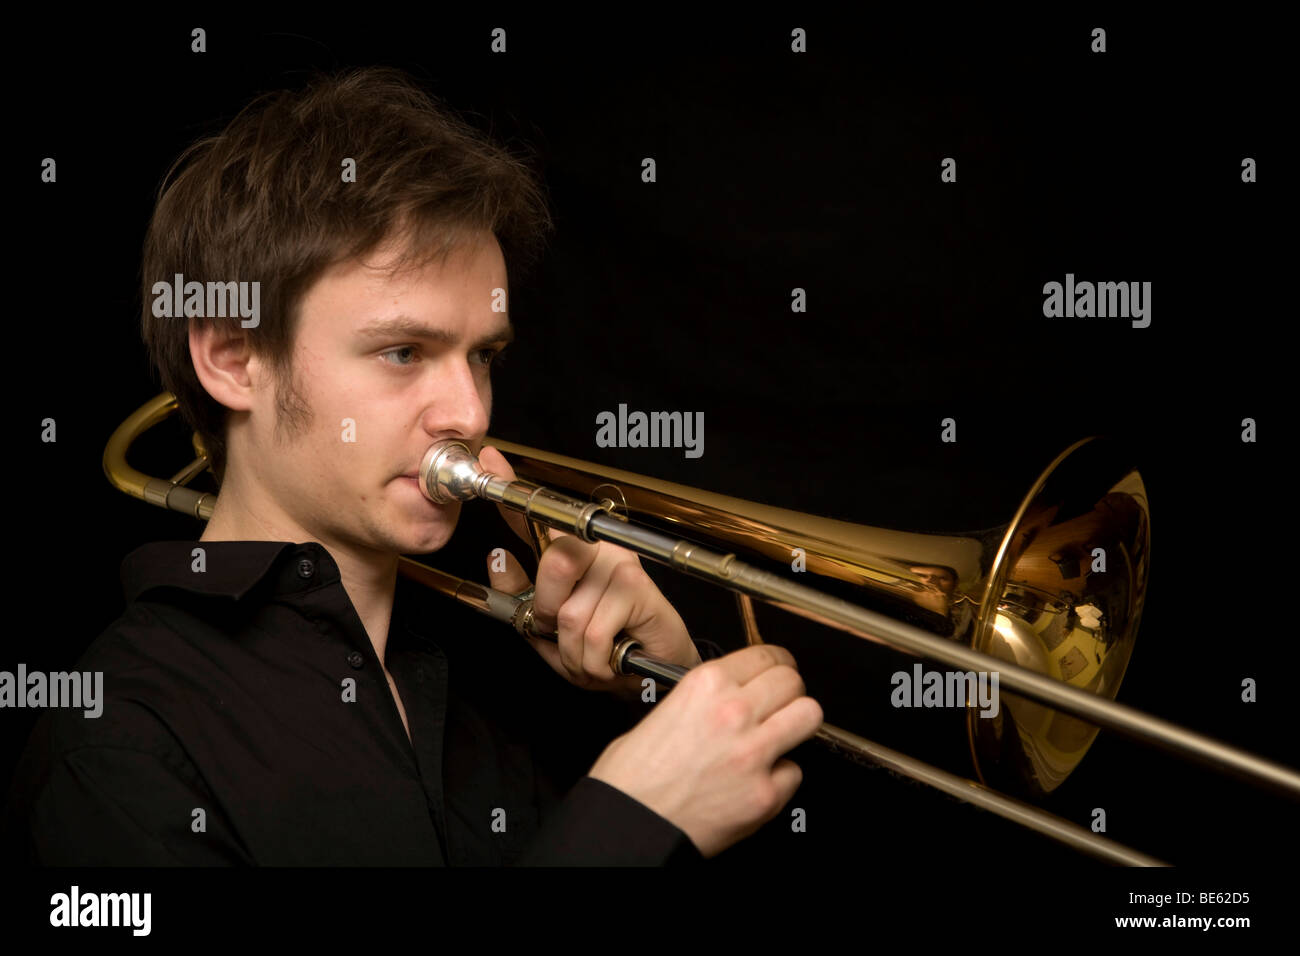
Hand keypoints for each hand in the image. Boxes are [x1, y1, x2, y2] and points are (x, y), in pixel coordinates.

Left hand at [478, 445, 702, 695]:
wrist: (649, 673)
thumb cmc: (602, 649)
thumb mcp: (547, 628)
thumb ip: (520, 595)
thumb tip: (498, 558)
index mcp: (573, 552)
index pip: (537, 518)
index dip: (512, 489)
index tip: (490, 459)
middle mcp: (598, 549)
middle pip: (554, 563)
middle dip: (549, 615)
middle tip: (565, 635)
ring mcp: (620, 564)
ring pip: (569, 614)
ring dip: (574, 652)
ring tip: (594, 653)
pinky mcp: (638, 588)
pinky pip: (593, 634)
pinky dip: (594, 662)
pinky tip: (611, 657)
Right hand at [587, 644, 822, 857]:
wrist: (630, 824)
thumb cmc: (633, 777)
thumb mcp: (662, 711)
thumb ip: (703, 698)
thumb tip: (728, 698)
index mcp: (706, 686)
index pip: (766, 655)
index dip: (776, 664)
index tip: (778, 670)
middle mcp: (734, 713)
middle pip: (793, 682)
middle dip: (790, 690)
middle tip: (781, 702)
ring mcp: (754, 754)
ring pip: (809, 715)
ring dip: (797, 723)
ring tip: (782, 733)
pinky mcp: (766, 794)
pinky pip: (795, 772)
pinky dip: (781, 776)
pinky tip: (758, 779)